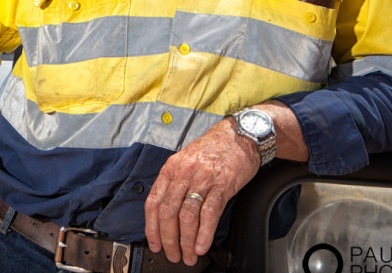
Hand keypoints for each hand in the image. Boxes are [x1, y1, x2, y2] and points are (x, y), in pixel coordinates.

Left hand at [143, 117, 258, 266]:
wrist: (239, 136)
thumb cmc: (213, 150)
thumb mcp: (185, 161)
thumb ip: (173, 182)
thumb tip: (164, 212)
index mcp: (171, 168)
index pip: (154, 202)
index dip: (152, 227)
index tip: (154, 243)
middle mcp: (184, 173)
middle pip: (168, 213)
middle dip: (168, 239)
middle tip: (172, 254)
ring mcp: (203, 180)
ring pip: (187, 217)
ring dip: (186, 241)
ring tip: (189, 255)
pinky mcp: (222, 186)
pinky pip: (209, 214)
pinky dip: (204, 234)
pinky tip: (201, 245)